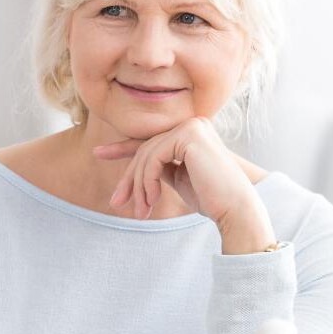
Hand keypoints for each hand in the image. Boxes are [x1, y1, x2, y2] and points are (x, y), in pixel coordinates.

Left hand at [92, 117, 275, 252]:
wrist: (235, 209)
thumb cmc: (211, 198)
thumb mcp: (178, 179)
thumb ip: (160, 167)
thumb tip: (134, 170)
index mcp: (190, 131)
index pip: (150, 139)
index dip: (122, 148)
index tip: (98, 154)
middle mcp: (191, 123)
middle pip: (145, 149)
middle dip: (129, 179)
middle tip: (117, 203)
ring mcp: (191, 126)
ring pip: (146, 155)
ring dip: (138, 186)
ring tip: (140, 210)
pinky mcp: (189, 135)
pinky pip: (153, 158)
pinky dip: (147, 182)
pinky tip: (152, 200)